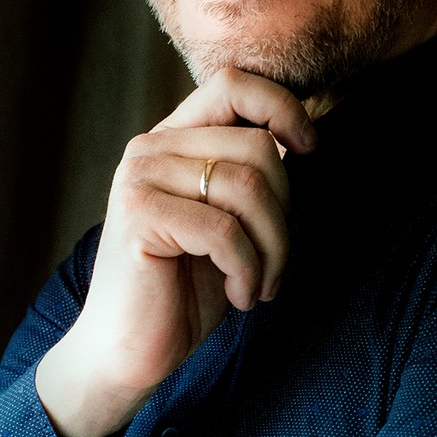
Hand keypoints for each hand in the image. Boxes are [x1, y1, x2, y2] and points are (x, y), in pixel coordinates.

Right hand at [35, 69, 315, 436]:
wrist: (126, 352)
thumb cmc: (183, 290)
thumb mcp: (228, 222)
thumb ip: (250, 176)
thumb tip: (301, 139)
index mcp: (171, 140)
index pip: (233, 84)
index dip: (283, 107)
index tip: (310, 148)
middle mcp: (150, 148)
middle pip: (257, 146)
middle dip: (285, 211)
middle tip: (274, 261)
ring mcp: (139, 178)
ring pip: (248, 186)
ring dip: (273, 248)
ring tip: (260, 284)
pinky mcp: (138, 216)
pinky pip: (225, 229)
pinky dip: (247, 270)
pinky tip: (240, 295)